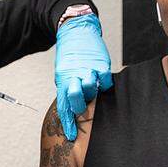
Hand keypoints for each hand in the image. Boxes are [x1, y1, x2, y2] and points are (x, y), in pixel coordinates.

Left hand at [54, 13, 111, 140]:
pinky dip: (105, 82)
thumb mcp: (63, 73)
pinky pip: (105, 80)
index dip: (67, 122)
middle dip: (80, 105)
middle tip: (84, 105)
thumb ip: (67, 89)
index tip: (71, 135)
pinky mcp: (100, 64)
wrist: (75, 31)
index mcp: (62, 80)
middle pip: (75, 98)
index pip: (63, 106)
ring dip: (92, 90)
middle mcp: (73, 76)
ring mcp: (87, 70)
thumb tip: (72, 107)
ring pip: (90, 88)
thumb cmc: (70, 55)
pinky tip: (102, 80)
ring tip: (92, 85)